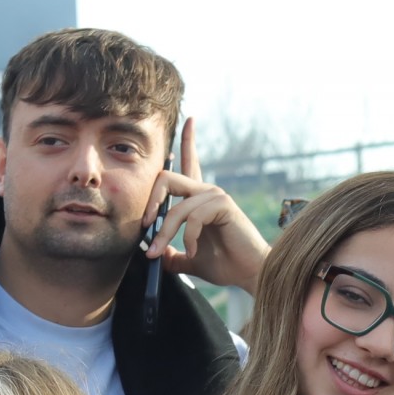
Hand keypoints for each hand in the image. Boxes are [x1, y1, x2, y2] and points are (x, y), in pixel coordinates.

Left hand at [141, 118, 268, 294]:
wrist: (248, 274)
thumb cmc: (225, 265)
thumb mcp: (190, 259)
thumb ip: (173, 254)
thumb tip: (157, 256)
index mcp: (198, 198)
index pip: (190, 162)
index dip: (188, 140)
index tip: (190, 120)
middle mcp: (206, 191)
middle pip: (166, 177)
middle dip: (150, 201)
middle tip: (145, 225)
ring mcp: (215, 195)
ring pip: (175, 207)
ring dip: (164, 233)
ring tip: (161, 253)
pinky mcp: (223, 204)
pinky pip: (193, 218)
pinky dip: (188, 238)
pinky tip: (193, 251)